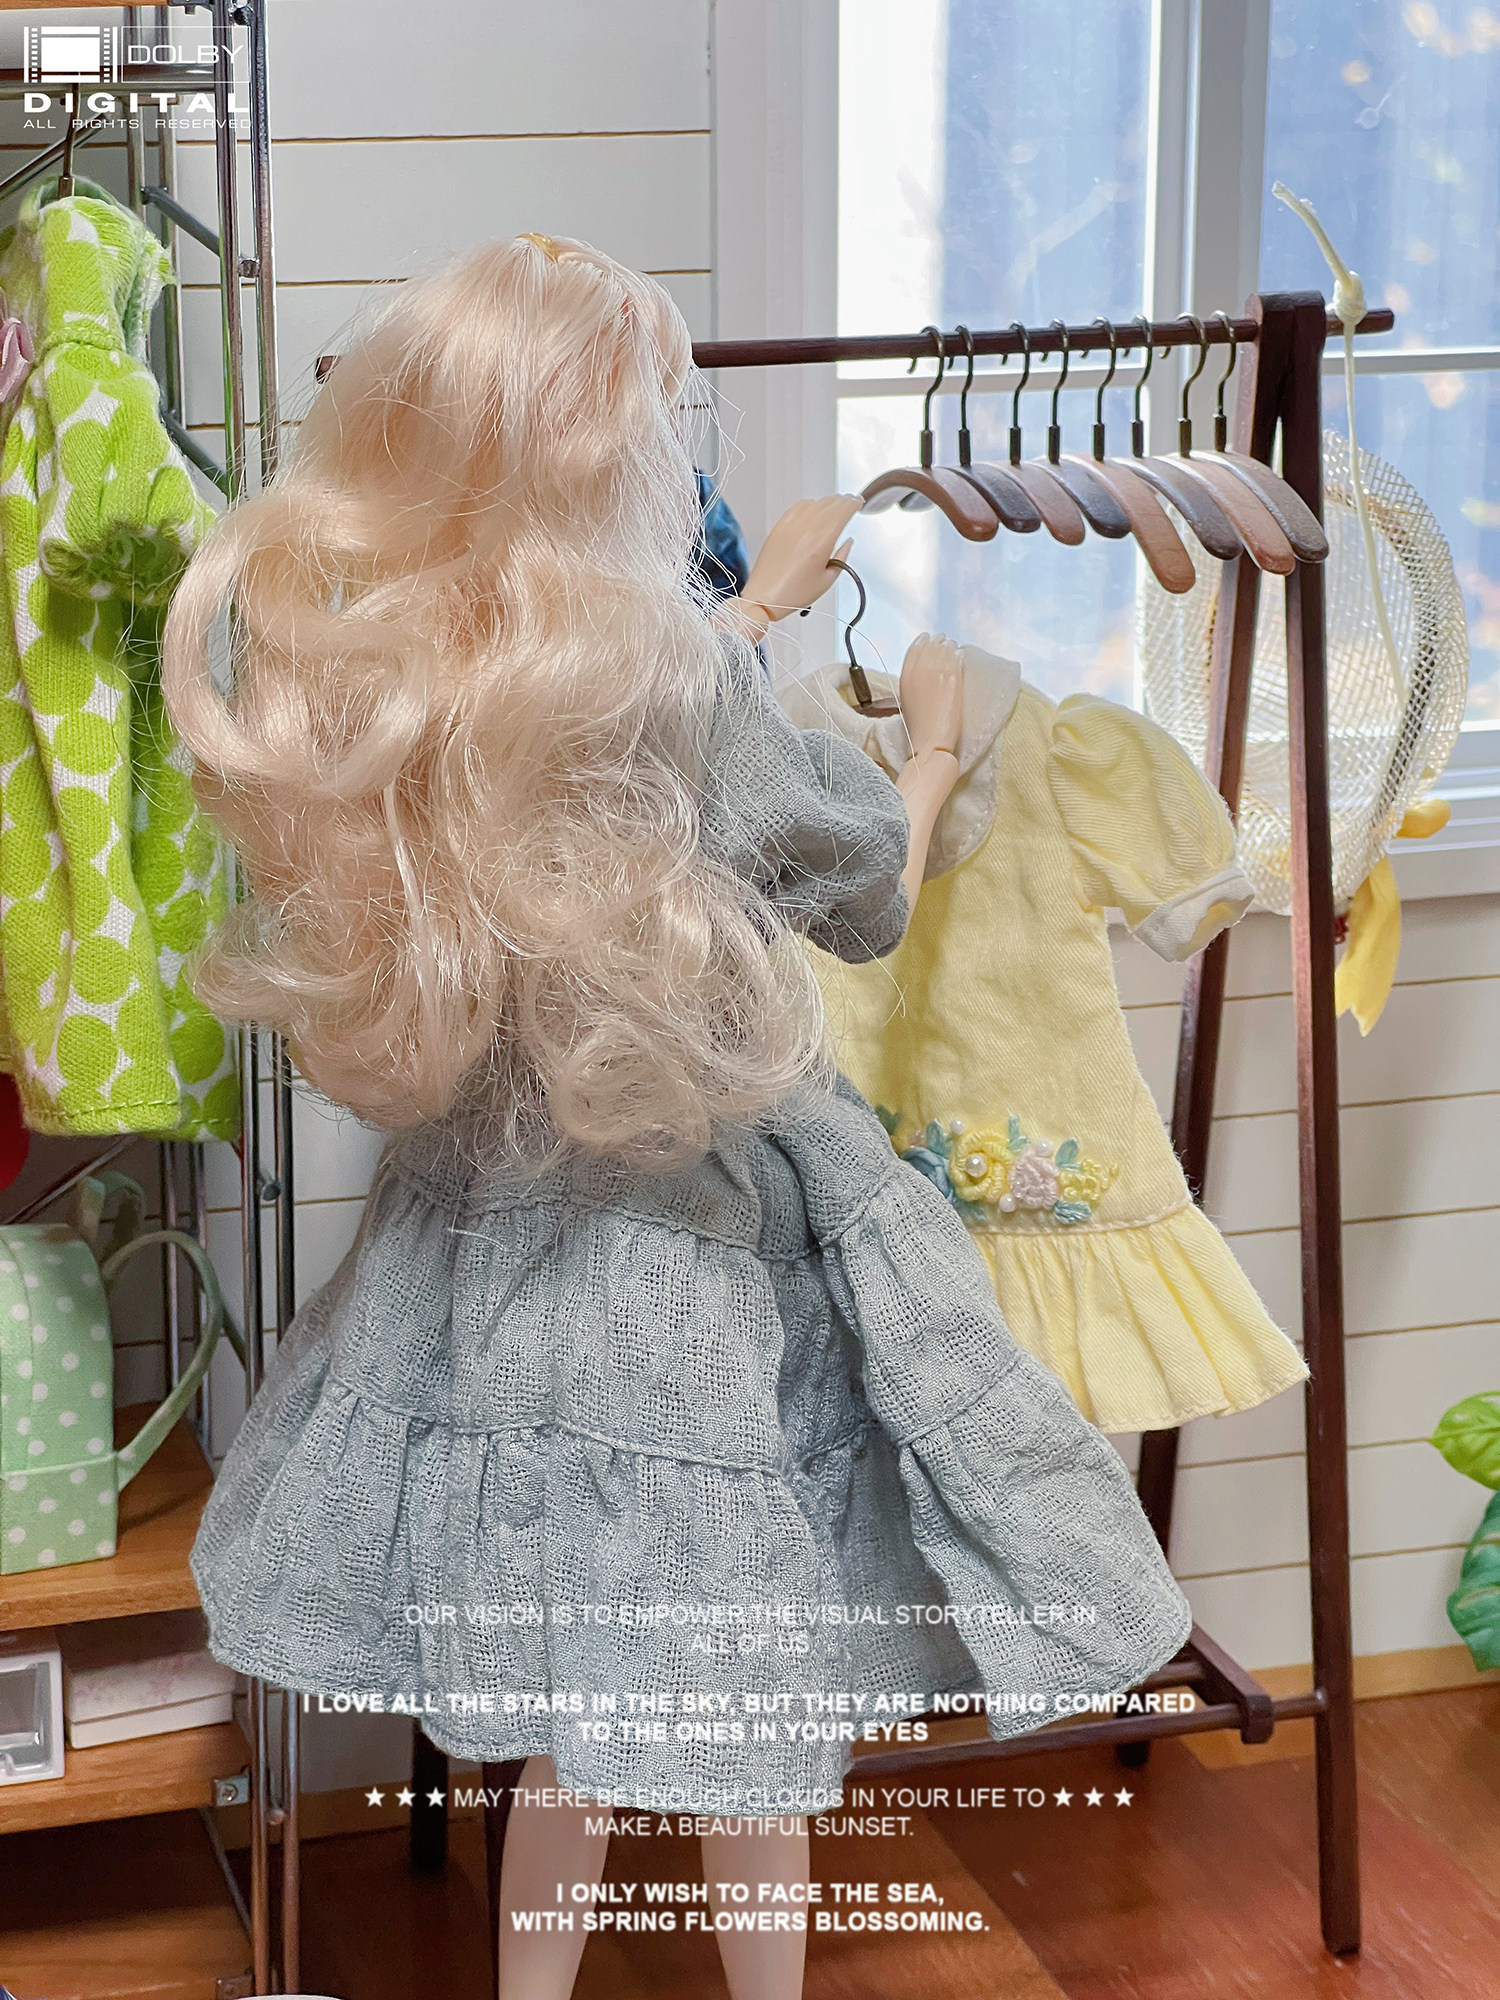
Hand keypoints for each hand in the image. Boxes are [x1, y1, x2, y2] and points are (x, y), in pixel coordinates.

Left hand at [738, 494, 862, 627]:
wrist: (765, 597)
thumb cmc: (793, 593)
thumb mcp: (827, 579)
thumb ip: (841, 556)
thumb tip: (847, 543)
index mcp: (821, 539)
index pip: (842, 510)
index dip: (853, 504)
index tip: (858, 503)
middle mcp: (806, 528)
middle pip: (830, 503)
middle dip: (843, 501)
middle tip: (850, 503)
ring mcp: (791, 525)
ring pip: (815, 502)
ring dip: (827, 502)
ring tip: (833, 507)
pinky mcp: (779, 527)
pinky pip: (798, 507)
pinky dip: (809, 505)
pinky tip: (812, 510)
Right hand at [899, 632, 963, 759]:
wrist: (930, 741)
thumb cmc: (919, 727)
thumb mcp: (908, 700)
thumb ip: (914, 681)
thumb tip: (924, 671)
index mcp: (906, 675)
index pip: (915, 648)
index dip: (923, 642)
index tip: (928, 639)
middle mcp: (919, 669)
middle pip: (930, 645)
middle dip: (938, 642)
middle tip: (945, 642)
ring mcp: (936, 671)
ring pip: (945, 647)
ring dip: (949, 646)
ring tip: (954, 648)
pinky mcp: (952, 677)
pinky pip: (957, 656)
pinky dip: (959, 654)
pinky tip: (961, 655)